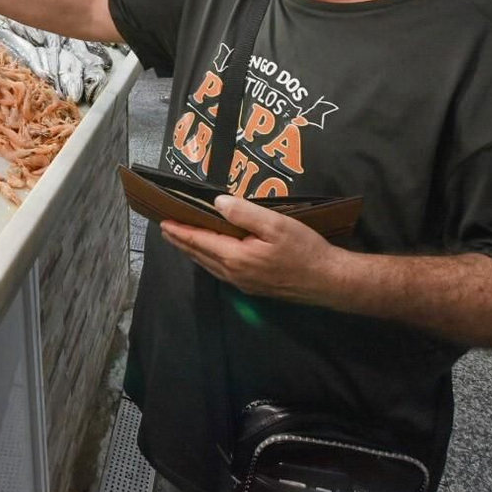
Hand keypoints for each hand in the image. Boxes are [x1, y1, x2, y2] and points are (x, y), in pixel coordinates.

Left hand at [158, 194, 346, 302]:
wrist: (328, 281)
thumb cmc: (304, 250)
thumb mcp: (276, 224)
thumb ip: (244, 213)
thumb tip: (217, 204)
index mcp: (235, 257)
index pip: (199, 241)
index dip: (179, 231)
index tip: (163, 222)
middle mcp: (234, 274)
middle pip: (199, 255)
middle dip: (180, 241)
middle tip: (165, 229)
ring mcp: (242, 283)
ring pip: (209, 265)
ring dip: (193, 251)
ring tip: (181, 239)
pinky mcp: (252, 287)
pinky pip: (220, 271)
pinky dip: (208, 259)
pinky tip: (209, 253)